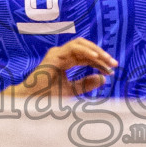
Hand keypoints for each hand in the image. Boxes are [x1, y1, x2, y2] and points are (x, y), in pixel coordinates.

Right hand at [3, 38, 117, 102]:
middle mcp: (61, 54)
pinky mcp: (54, 56)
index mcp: (65, 61)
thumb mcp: (72, 90)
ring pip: (80, 44)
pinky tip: (96, 58)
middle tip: (114, 64)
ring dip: (96, 51)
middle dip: (101, 54)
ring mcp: (57, 53)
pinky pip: (73, 48)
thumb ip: (86, 84)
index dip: (100, 62)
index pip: (86, 57)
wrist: (31, 101)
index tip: (111, 71)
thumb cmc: (47, 96)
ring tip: (108, 60)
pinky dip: (86, 51)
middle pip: (85, 48)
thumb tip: (103, 78)